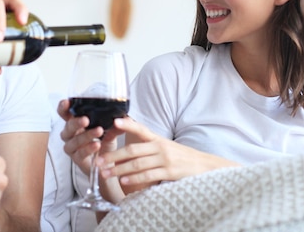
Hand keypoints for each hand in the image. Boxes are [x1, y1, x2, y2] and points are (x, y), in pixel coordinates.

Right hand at [57, 99, 123, 175]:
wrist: (107, 164)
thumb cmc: (104, 143)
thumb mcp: (111, 131)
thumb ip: (115, 124)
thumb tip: (124, 117)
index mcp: (76, 123)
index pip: (65, 114)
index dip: (63, 108)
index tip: (67, 102)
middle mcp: (71, 135)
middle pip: (68, 126)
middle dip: (76, 122)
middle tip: (86, 119)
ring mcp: (72, 147)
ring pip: (74, 140)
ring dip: (86, 135)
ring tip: (99, 131)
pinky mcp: (77, 159)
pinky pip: (80, 153)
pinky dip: (88, 148)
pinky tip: (97, 144)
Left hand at [96, 118, 238, 192]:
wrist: (204, 165)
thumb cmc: (181, 157)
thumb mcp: (165, 146)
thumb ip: (148, 146)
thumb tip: (128, 148)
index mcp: (157, 139)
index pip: (140, 129)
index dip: (127, 125)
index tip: (114, 122)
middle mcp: (160, 146)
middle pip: (132, 150)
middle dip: (113, 156)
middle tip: (99, 161)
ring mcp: (165, 159)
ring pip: (137, 163)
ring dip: (119, 169)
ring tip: (106, 173)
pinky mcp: (169, 172)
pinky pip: (148, 175)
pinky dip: (134, 178)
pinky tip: (123, 181)